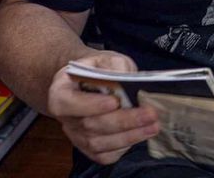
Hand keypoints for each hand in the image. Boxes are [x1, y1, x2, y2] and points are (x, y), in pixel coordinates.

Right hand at [46, 50, 159, 165]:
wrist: (90, 81)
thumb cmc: (98, 69)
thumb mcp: (105, 57)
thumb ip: (115, 65)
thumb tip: (127, 79)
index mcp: (60, 91)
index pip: (68, 103)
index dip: (91, 105)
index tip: (115, 102)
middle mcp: (65, 117)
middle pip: (90, 125)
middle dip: (123, 121)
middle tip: (149, 114)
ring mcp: (75, 135)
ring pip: (98, 143)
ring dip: (129, 136)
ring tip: (152, 126)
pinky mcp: (88, 148)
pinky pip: (104, 155)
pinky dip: (123, 147)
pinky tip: (140, 134)